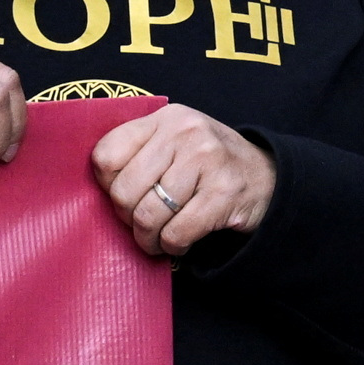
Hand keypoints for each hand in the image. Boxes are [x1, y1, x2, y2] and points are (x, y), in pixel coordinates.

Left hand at [93, 104, 280, 261]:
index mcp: (165, 118)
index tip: (126, 194)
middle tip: (144, 222)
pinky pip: (176, 233)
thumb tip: (96, 190)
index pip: (106, 155)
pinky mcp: (223, 193)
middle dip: (128, 218)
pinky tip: (180, 241)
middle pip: (123, 192)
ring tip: (159, 237)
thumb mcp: (175, 142)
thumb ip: (139, 152)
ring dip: (149, 239)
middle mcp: (185, 132)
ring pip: (147, 217)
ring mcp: (206, 160)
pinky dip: (173, 246)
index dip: (108, 186)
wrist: (267, 178)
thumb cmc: (207, 165)